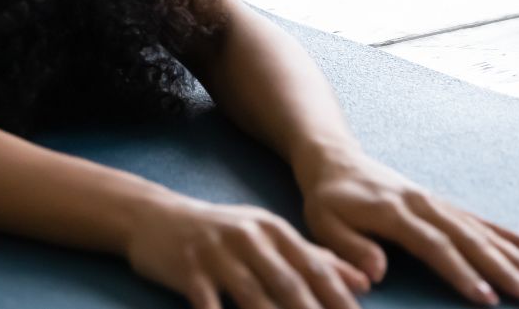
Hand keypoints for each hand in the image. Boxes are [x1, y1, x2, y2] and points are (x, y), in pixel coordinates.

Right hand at [126, 194, 370, 308]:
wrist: (154, 217)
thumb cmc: (219, 232)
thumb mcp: (265, 235)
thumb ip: (313, 256)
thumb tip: (364, 281)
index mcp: (272, 230)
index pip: (315, 267)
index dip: (339, 299)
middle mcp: (248, 238)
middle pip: (288, 285)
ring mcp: (217, 254)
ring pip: (253, 297)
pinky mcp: (189, 270)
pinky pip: (210, 305)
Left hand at [298, 150, 518, 306]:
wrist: (335, 159)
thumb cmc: (328, 198)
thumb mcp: (322, 222)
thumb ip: (347, 246)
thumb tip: (376, 272)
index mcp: (395, 212)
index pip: (434, 246)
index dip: (461, 273)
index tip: (487, 298)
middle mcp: (424, 204)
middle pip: (470, 239)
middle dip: (505, 269)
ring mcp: (437, 202)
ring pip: (484, 231)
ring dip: (518, 255)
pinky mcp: (444, 204)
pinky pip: (484, 221)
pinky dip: (514, 236)